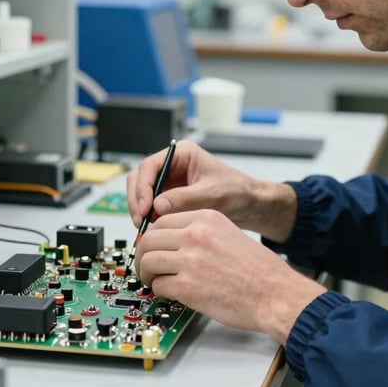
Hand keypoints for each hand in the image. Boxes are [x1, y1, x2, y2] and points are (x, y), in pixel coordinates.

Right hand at [126, 140, 296, 240]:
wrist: (250, 205)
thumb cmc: (237, 191)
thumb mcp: (212, 195)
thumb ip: (185, 199)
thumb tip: (157, 206)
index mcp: (182, 154)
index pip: (150, 166)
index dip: (142, 187)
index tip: (144, 208)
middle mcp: (171, 166)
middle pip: (140, 178)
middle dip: (137, 200)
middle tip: (141, 222)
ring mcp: (169, 182)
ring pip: (142, 193)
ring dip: (141, 210)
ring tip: (147, 229)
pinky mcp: (170, 198)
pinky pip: (151, 206)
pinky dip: (149, 218)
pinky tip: (155, 231)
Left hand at [136, 208, 325, 342]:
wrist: (275, 294)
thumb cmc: (258, 270)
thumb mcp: (229, 234)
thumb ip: (201, 232)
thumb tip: (172, 241)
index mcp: (206, 218)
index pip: (162, 219)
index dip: (153, 236)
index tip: (152, 246)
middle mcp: (196, 235)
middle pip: (150, 239)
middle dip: (143, 254)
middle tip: (146, 266)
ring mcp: (190, 260)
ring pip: (148, 261)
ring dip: (146, 274)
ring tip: (153, 281)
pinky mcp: (188, 287)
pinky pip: (158, 285)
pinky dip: (159, 291)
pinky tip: (169, 293)